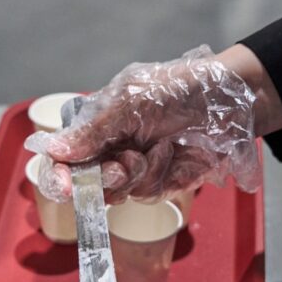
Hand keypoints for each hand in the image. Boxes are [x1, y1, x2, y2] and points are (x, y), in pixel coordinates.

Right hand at [25, 45, 261, 202]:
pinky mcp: (162, 183)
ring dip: (136, 174)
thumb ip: (92, 130)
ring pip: (117, 193)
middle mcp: (111, 150)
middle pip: (86, 185)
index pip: (63, 159)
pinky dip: (160, 175)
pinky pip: (146, 193)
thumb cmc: (178, 88)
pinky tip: (173, 153)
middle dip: (103, 179)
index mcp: (96, 126)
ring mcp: (135, 169)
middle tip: (122, 166)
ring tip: (159, 148)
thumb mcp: (130, 102)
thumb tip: (52, 151)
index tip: (66, 185)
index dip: (59, 176)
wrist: (230, 100)